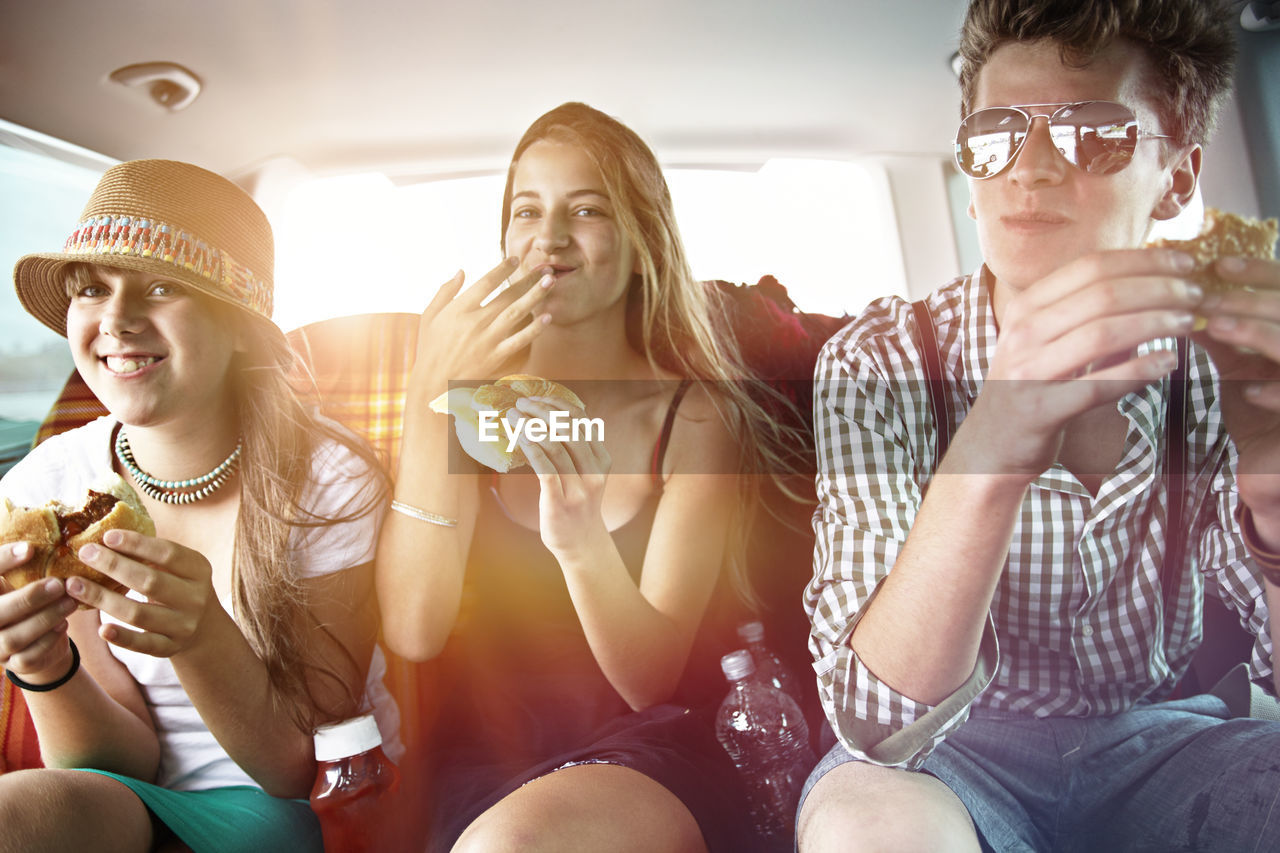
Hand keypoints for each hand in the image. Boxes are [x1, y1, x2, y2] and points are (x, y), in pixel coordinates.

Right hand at [0, 543, 78, 681]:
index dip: (1, 561)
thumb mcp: (21, 580)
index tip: (30, 548)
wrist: (34, 642)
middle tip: (59, 583)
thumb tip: (45, 533)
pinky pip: (28, 657)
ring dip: (45, 618)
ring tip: (69, 601)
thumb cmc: (27, 600)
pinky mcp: (13, 665)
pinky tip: (63, 624)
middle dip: (29, 596)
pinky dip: (49, 640)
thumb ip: (25, 565)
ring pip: (14, 637)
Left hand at [66, 529, 223, 657]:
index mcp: (198, 570)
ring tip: (74, 585)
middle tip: (84, 553)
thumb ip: (152, 555)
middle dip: (113, 565)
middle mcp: (195, 597)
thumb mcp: (178, 568)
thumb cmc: (179, 587)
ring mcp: (184, 625)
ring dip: (103, 598)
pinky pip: (143, 644)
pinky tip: (101, 629)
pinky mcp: (171, 647)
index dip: (137, 544)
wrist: (204, 627)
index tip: (107, 536)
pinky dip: (122, 637)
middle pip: (149, 581)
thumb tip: (106, 537)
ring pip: (139, 613)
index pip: (167, 553)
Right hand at [411, 257, 553, 398]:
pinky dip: (534, 329)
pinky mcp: (495, 357)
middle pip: (507, 295)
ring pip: (516, 313)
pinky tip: (547, 317)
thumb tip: (461, 271)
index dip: (502, 269)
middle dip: (528, 279)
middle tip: (546, 268)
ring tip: (551, 282)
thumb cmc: (430, 348)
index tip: (516, 259)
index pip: (485, 283)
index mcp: (459, 309)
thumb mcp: (429, 317)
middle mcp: (475, 322)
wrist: (433, 384)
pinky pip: (519, 341)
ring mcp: (486, 340)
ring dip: (535, 296)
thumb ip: (445, 292)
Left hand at [513, 396, 611, 558]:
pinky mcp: (560, 502)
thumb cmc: (578, 504)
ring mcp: (578, 488)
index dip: (558, 404)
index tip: (536, 398)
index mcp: (601, 460)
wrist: (582, 544)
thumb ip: (577, 451)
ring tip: (512, 416)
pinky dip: (532, 449)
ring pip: (555, 446)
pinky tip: (519, 438)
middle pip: (568, 429)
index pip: (582, 421)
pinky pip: (546, 470)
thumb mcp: (587, 474)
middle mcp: (593, 471)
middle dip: (541, 410)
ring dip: (530, 426)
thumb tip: (554, 418)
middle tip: (520, 404)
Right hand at [957, 249, 1200, 479]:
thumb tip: (1158, 285)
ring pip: (1102, 334)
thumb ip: (1092, 315)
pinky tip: (1169, 363)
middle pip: (1102, 294)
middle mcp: (1023, 332)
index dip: (1144, 260)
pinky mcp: (1041, 409)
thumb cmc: (1032, 387)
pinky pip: (1098, 386)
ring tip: (1188, 324)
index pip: (1091, 266)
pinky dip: (1139, 371)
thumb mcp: (1050, 341)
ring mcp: (1028, 371)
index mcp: (1027, 306)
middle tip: (1196, 295)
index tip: (1185, 264)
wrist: (992, 444)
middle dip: (1159, 289)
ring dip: (1155, 324)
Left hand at [1195, 257, 1279, 521]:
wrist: (1274, 469)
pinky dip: (1279, 393)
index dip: (1261, 273)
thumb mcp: (1239, 362)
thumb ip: (1219, 329)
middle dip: (1252, 300)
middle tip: (1206, 295)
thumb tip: (1176, 294)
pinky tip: (1249, 391)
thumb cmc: (1256, 409)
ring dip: (1261, 334)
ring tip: (1219, 327)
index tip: (1219, 264)